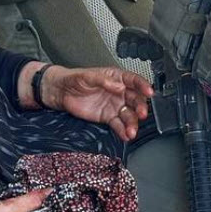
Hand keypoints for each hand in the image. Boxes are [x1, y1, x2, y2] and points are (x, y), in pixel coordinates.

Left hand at [19, 63, 152, 141]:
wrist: (61, 92)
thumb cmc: (74, 79)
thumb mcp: (88, 76)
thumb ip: (103, 81)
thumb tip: (119, 86)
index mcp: (116, 78)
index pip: (134, 81)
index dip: (143, 86)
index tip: (149, 92)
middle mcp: (119, 92)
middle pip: (135, 99)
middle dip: (140, 107)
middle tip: (142, 114)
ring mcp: (114, 105)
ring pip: (129, 114)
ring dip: (133, 123)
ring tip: (132, 131)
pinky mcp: (108, 117)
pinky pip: (118, 124)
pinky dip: (123, 131)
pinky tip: (126, 135)